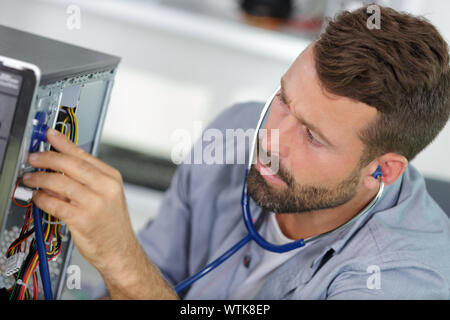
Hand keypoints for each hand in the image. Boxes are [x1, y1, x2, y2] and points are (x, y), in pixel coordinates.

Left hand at [22, 128, 176, 298]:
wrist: (120, 250)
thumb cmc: (112, 224)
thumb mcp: (107, 195)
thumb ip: (85, 180)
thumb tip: (59, 168)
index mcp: (111, 178)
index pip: (83, 155)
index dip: (64, 143)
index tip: (50, 135)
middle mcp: (105, 188)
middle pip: (71, 165)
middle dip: (48, 158)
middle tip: (34, 158)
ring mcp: (95, 204)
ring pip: (60, 183)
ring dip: (40, 179)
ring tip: (29, 178)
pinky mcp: (82, 220)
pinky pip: (55, 204)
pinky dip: (42, 199)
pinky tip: (37, 198)